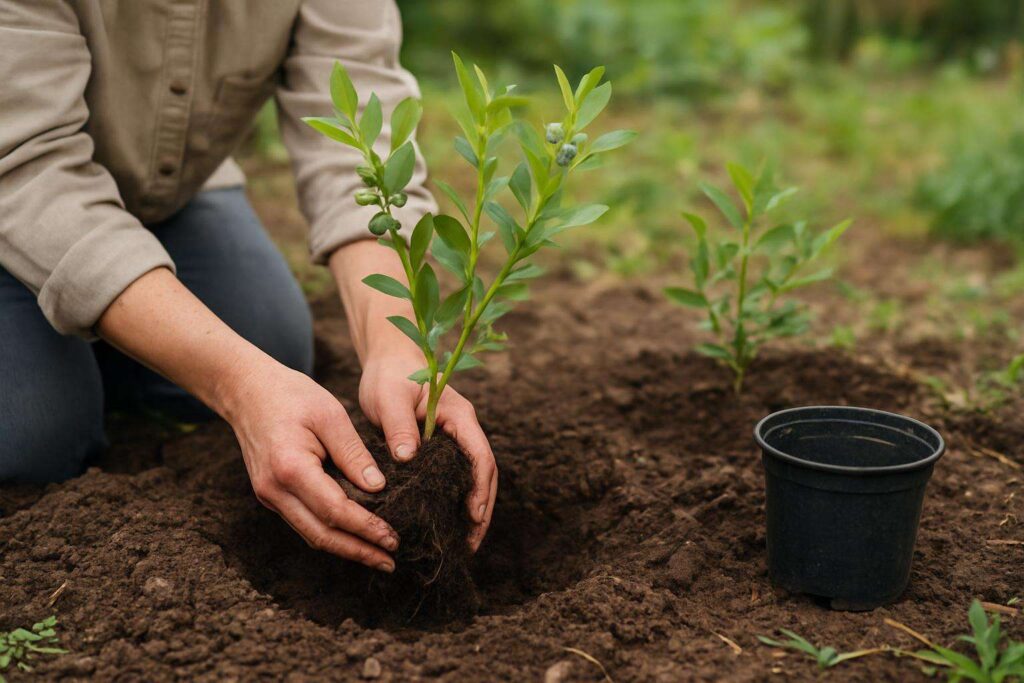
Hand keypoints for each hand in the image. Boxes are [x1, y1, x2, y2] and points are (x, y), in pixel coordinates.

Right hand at [225, 359, 400, 570]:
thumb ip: (353, 453)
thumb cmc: (291, 395)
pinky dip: (329, 534)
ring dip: (344, 548)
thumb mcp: (330, 415)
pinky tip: (352, 537)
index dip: (366, 528)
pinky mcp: (271, 495)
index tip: (392, 538)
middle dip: (357, 551)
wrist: (246, 390)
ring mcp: (269, 495)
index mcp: (290, 467)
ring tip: (377, 557)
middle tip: (390, 562)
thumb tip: (378, 487)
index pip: (335, 510)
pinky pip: (302, 522)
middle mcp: (274, 489)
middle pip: (320, 534)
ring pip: (310, 534)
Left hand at [359, 350, 497, 550]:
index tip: (473, 516)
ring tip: (464, 542)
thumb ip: (399, 424)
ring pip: (473, 478)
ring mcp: (455, 440)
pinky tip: (446, 523)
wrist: (389, 362)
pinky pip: (456, 477)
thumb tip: (407, 457)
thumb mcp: (389, 397)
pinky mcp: (442, 448)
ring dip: (473, 509)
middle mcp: (463, 430)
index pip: (480, 456)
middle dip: (482, 509)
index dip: (480, 488)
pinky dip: (457, 501)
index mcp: (459, 415)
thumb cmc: (389, 376)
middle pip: (484, 474)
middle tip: (471, 543)